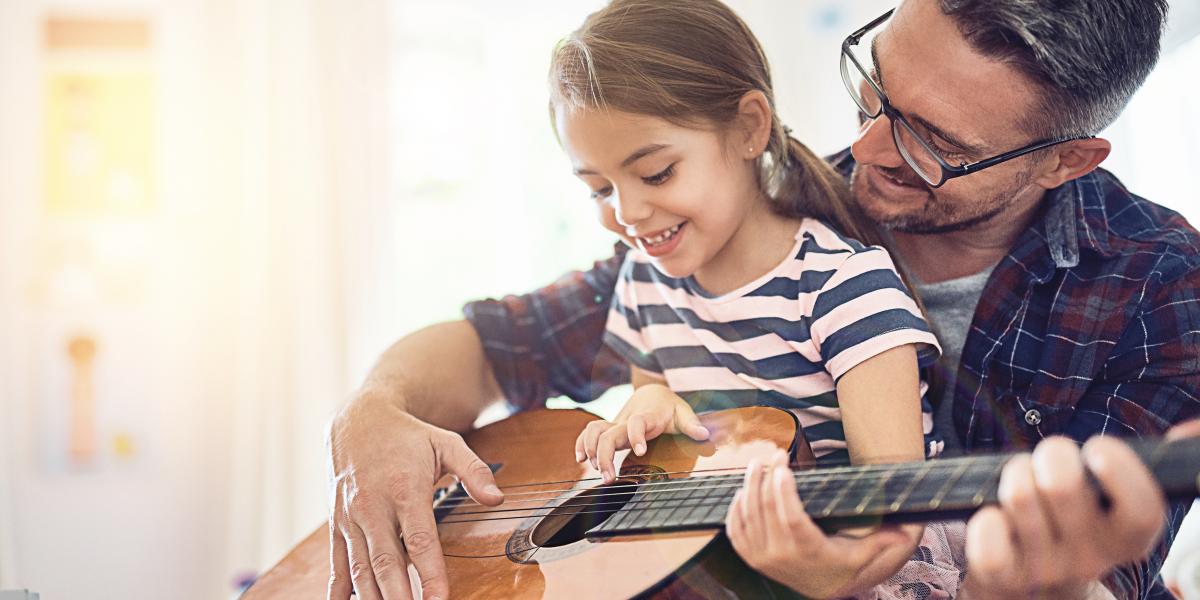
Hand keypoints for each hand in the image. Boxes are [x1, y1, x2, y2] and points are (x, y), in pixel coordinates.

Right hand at [326, 395, 503, 599]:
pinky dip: (338, 590)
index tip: (439, 599)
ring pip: (359, 568)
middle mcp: (373, 506)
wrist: (359, 420)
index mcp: (404, 489)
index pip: (420, 539)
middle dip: (398, 596)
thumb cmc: (408, 436)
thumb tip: (496, 499)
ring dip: (372, 598)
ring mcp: (351, 518)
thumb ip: (474, 471)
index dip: (430, 573)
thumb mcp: (446, 443)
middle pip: (386, 561)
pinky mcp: (337, 525)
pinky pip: (336, 564)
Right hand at [574, 384, 709, 482]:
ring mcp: (616, 424)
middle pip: (608, 433)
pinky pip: (589, 433)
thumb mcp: (683, 413)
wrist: (652, 393)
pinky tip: (580, 459)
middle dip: (604, 455)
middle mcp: (627, 420)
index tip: (639, 451)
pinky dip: (581, 444)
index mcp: (647, 416)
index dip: (636, 435)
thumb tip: (705, 434)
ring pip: (594, 431)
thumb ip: (692, 424)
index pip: (637, 423)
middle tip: (609, 478)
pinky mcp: (609, 429)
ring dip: (590, 450)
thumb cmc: (669, 407)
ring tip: (598, 471)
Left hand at [726, 450, 923, 598]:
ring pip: (748, 515)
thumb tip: (908, 529)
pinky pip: (735, 528)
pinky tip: (743, 488)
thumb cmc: (843, 563)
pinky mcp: (750, 556)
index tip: (783, 465)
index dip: (783, 490)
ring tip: (758, 464)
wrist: (820, 588)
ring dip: (749, 485)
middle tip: (775, 454)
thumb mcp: (864, 553)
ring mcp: (762, 557)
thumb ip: (883, 540)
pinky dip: (736, 507)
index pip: (790, 517)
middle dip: (766, 477)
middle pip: (765, 509)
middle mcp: (781, 556)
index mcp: (808, 550)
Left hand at [962, 435, 1166, 599]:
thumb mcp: (1111, 500)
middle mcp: (1092, 558)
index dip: (1122, 472)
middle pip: (1063, 486)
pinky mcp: (1004, 576)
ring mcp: (1047, 569)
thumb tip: (1189, 431)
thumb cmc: (1073, 520)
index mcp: (1128, 537)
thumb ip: (1138, 468)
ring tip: (1021, 481)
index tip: (1098, 448)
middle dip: (1051, 453)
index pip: (1143, 510)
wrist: (1033, 585)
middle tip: (1050, 459)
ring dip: (1014, 474)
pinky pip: (988, 539)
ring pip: (1020, 496)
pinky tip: (993, 514)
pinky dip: (985, 518)